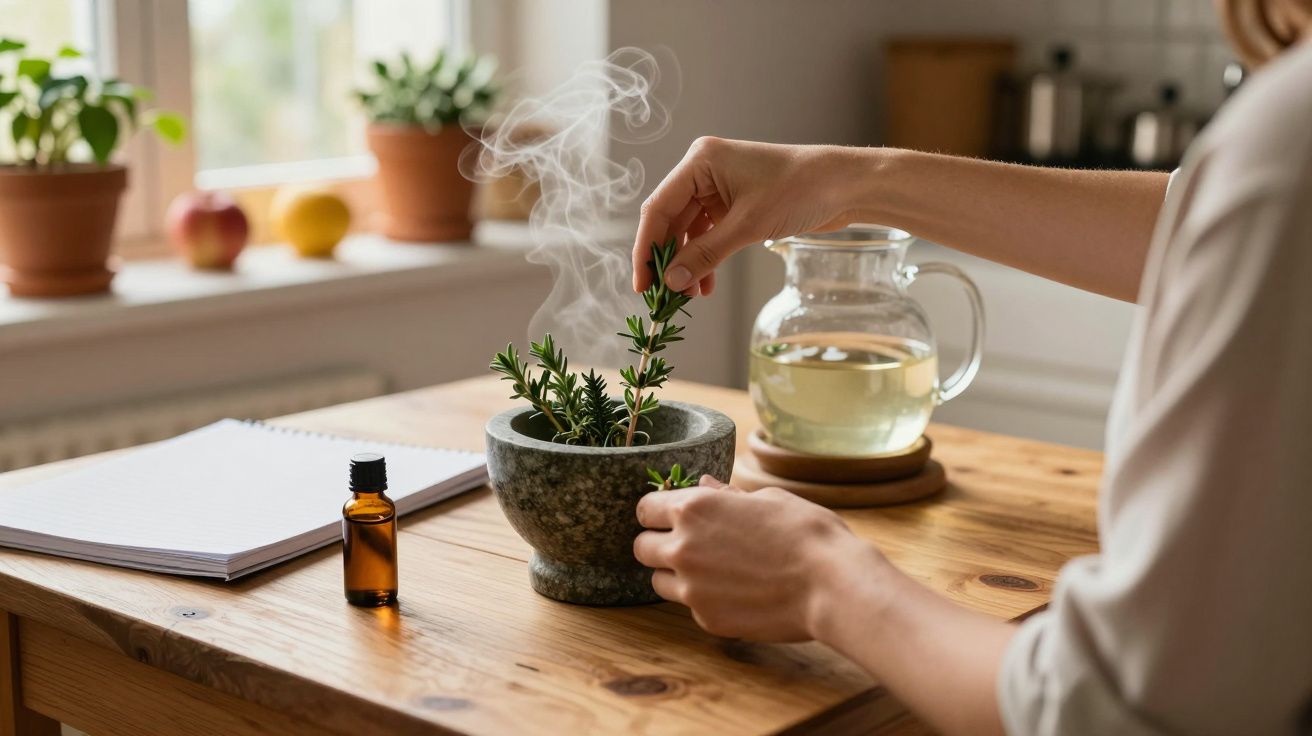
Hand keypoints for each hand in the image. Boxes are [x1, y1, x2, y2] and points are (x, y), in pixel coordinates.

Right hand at [631, 138, 862, 294]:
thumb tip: (671, 282)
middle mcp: (704, 170)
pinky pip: (708, 233)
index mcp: (700, 161)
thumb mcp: (747, 226)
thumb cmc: (800, 190)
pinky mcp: (734, 202)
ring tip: (690, 295)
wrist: (845, 185)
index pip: (658, 208)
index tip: (642, 284)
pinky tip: (706, 285)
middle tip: (665, 295)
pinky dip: (706, 258)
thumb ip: (705, 255)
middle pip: (670, 221)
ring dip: (688, 263)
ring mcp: (719, 186)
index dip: (646, 248)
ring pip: (689, 231)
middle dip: (668, 260)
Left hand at [633, 475, 885, 641]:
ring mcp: (692, 589)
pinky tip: (735, 592)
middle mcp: (683, 549)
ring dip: (675, 574)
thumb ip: (725, 495)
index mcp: (694, 510)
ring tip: (710, 570)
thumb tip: (704, 485)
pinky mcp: (707, 619)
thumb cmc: (806, 533)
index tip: (670, 515)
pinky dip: (704, 599)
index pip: (645, 509)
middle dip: (658, 543)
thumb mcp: (768, 499)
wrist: (831, 584)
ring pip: (658, 581)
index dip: (658, 511)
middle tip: (686, 544)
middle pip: (642, 548)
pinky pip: (691, 606)